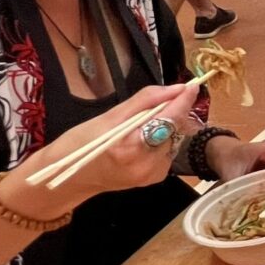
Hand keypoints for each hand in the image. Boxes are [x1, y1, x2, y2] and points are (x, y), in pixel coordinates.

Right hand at [3, 82, 201, 217]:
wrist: (71, 178)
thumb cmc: (82, 143)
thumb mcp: (109, 116)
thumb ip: (145, 101)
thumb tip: (174, 89)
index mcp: (131, 146)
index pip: (169, 119)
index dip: (183, 101)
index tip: (193, 85)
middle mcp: (145, 164)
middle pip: (175, 130)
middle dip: (174, 112)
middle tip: (163, 100)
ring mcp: (151, 175)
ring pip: (174, 141)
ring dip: (168, 127)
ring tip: (145, 123)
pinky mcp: (154, 179)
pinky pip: (168, 152)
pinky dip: (162, 141)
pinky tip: (144, 140)